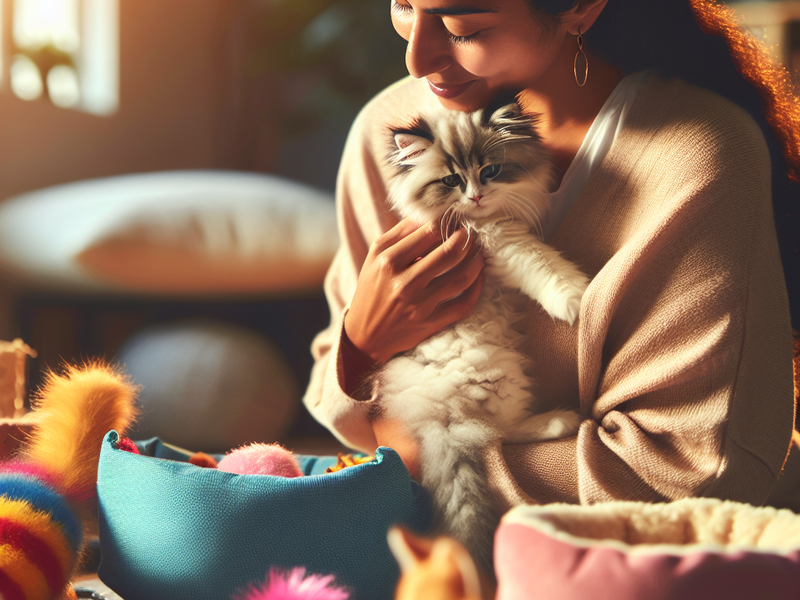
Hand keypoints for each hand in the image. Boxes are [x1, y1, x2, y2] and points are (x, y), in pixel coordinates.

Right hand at [344, 218, 484, 364]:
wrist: (365, 335)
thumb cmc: (372, 289)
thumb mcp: (375, 256)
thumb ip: (400, 232)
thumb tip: (428, 214)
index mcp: (389, 262)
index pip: (429, 232)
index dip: (448, 221)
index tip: (456, 217)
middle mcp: (405, 283)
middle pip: (449, 253)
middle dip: (467, 238)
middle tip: (472, 231)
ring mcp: (420, 306)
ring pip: (462, 277)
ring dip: (476, 259)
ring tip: (478, 250)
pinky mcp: (431, 323)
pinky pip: (464, 303)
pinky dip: (477, 287)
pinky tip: (477, 275)